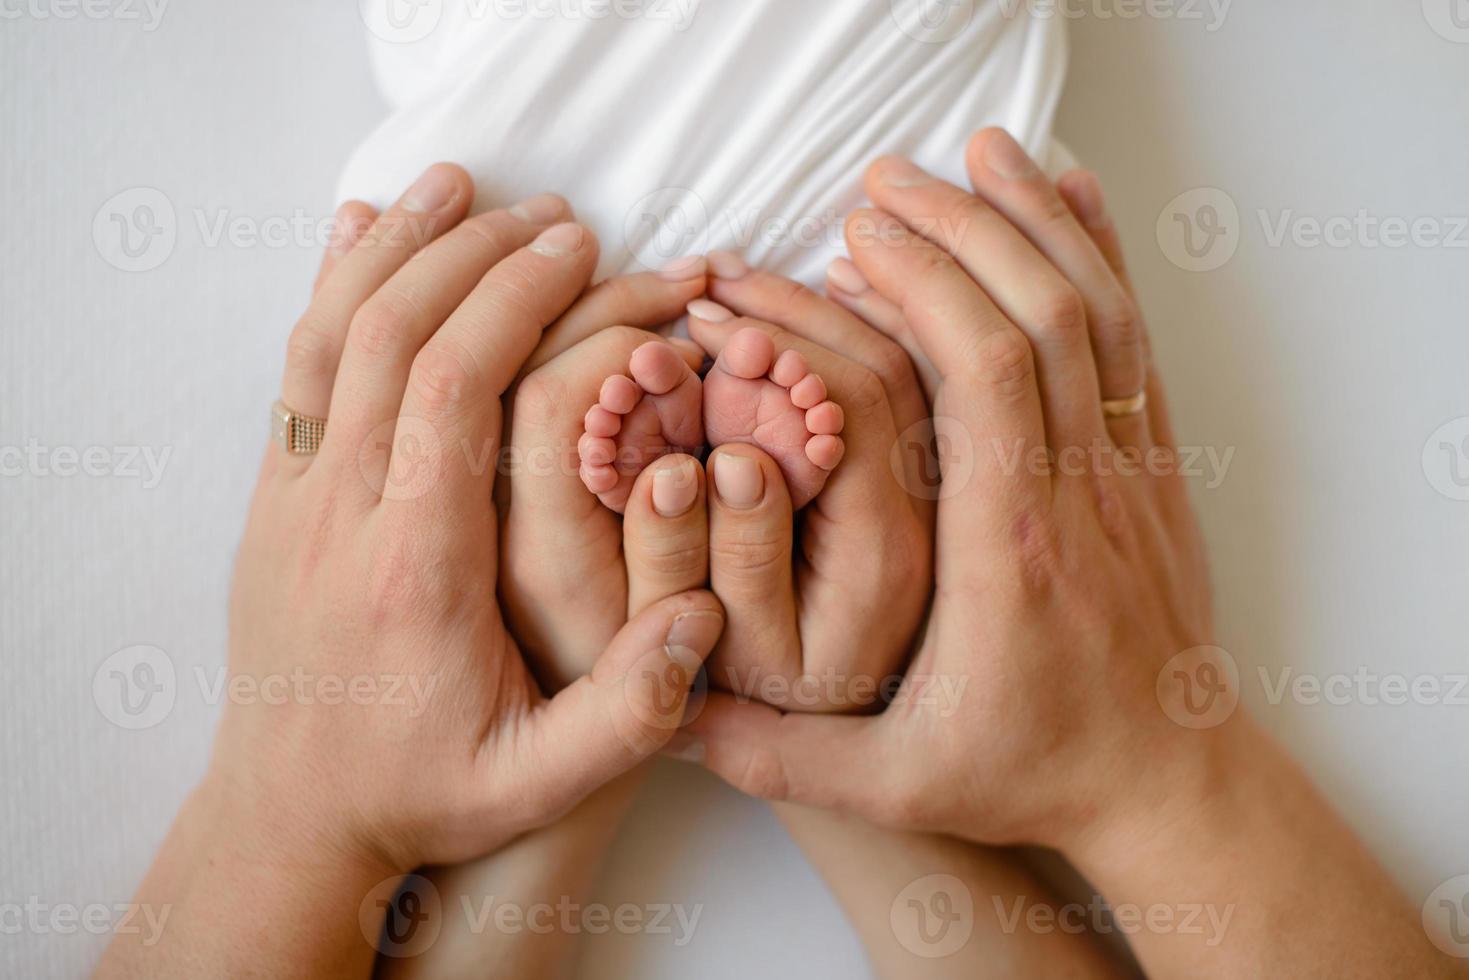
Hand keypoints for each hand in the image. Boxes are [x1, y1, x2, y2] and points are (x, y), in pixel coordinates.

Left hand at [218, 169, 722, 875]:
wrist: (288, 818)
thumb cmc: (418, 795)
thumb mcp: (538, 784)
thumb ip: (631, 712)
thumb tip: (705, 615)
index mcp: (415, 564)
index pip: (455, 387)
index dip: (519, 301)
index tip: (585, 252)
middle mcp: (339, 513)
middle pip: (393, 334)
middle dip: (476, 254)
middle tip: (554, 214)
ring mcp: (291, 499)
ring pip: (330, 332)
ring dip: (396, 247)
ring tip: (458, 186)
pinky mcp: (273, 500)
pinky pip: (293, 368)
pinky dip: (326, 287)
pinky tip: (357, 234)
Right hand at [684, 130, 1218, 850]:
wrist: (1171, 785)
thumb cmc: (1035, 776)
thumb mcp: (896, 787)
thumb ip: (780, 759)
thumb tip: (669, 716)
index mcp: (1009, 552)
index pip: (983, 377)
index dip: (924, 288)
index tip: (857, 240)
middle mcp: (1078, 494)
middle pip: (1040, 316)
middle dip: (963, 229)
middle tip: (887, 181)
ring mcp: (1127, 475)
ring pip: (1098, 313)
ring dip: (1034, 223)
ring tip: (975, 156)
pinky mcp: (1150, 470)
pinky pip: (1136, 341)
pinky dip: (1103, 260)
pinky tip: (1069, 201)